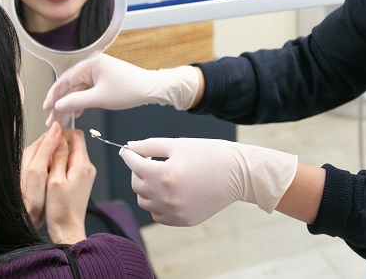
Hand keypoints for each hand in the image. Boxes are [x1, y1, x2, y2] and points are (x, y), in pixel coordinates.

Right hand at [20, 122, 95, 242]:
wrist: (67, 229)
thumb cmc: (60, 209)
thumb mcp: (54, 180)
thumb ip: (58, 156)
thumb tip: (59, 135)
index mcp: (82, 164)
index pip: (76, 135)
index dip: (62, 134)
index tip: (49, 141)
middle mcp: (87, 167)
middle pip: (74, 144)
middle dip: (58, 147)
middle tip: (45, 159)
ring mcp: (85, 174)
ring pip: (71, 155)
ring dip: (58, 158)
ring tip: (48, 171)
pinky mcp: (81, 181)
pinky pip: (71, 165)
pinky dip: (60, 167)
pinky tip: (52, 178)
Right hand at [43, 53, 198, 125]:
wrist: (151, 89)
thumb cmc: (129, 90)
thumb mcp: (99, 98)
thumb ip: (76, 101)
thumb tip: (58, 105)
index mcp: (90, 64)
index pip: (64, 80)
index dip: (53, 96)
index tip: (46, 109)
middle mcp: (92, 66)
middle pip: (70, 86)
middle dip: (60, 104)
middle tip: (52, 120)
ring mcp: (98, 73)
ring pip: (78, 91)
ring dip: (70, 105)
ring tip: (62, 121)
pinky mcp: (104, 80)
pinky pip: (87, 91)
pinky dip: (81, 102)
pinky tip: (76, 114)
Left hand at [118, 137, 297, 226]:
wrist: (238, 174)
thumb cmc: (209, 154)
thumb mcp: (178, 144)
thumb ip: (150, 146)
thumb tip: (129, 147)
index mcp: (165, 174)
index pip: (134, 165)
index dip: (128, 155)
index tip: (126, 150)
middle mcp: (167, 197)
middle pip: (137, 184)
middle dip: (138, 170)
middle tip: (148, 160)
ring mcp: (175, 212)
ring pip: (145, 201)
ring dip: (145, 187)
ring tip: (159, 176)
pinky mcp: (183, 220)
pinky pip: (158, 215)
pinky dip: (156, 203)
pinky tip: (167, 191)